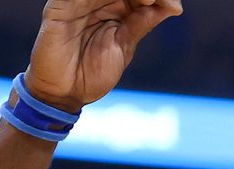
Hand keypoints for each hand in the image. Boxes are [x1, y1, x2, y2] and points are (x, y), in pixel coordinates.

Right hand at [26, 0, 182, 111]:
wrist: (64, 94)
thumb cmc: (92, 74)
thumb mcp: (124, 46)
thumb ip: (142, 23)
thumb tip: (173, 6)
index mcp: (115, 9)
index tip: (174, 7)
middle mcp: (97, 1)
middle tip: (158, 0)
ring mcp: (78, 2)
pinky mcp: (59, 6)